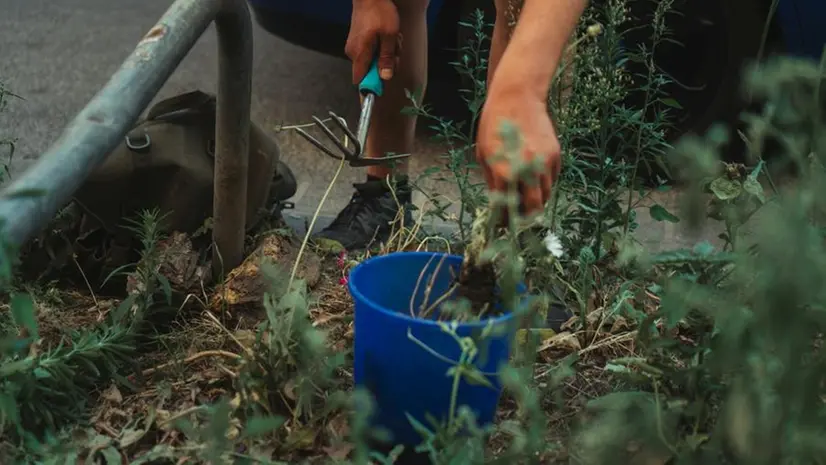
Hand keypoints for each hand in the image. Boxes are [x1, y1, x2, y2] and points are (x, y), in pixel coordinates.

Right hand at [345, 0, 400, 83]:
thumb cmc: (379, 11)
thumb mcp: (389, 35)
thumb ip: (387, 58)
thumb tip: (385, 77)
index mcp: (359, 53)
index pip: (360, 80)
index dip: (372, 84)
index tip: (384, 80)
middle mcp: (353, 52)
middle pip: (370, 70)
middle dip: (385, 64)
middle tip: (395, 50)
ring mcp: (354, 45)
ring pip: (372, 59)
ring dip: (385, 53)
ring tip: (392, 38)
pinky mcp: (358, 40)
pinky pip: (370, 50)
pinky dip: (380, 46)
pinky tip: (386, 35)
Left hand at [476, 85, 561, 215]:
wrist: (518, 97)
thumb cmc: (494, 125)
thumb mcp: (484, 155)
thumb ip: (493, 182)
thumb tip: (498, 203)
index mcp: (506, 172)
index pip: (508, 207)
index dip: (505, 219)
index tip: (504, 223)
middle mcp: (528, 170)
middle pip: (533, 208)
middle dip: (525, 216)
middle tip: (518, 217)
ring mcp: (545, 163)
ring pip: (546, 195)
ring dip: (536, 200)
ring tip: (526, 198)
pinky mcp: (556, 155)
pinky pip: (553, 179)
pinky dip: (545, 184)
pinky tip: (534, 179)